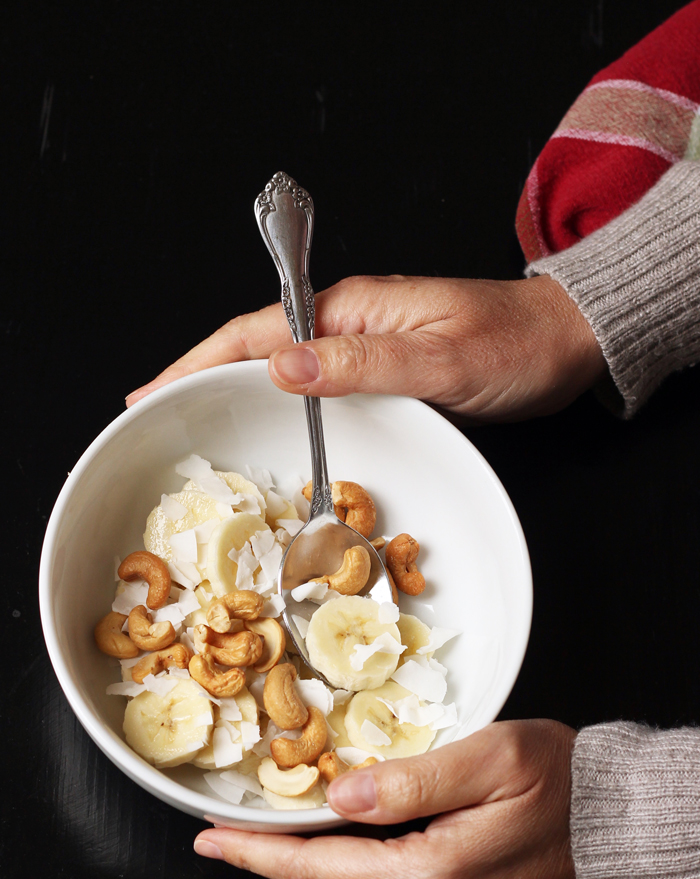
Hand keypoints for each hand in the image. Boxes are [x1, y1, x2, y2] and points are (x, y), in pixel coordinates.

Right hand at [126, 275, 603, 421]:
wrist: (565, 344)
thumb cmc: (513, 347)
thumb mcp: (440, 358)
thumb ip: (363, 362)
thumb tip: (281, 366)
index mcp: (353, 310)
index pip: (256, 332)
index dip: (197, 361)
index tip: (151, 389)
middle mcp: (350, 326)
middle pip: (256, 348)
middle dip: (198, 376)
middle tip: (149, 412)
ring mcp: (364, 350)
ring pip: (282, 370)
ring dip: (232, 392)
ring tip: (188, 423)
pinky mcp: (382, 375)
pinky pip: (316, 392)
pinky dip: (279, 408)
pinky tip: (266, 429)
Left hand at [193, 719, 582, 878]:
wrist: (616, 824)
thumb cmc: (561, 779)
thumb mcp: (490, 756)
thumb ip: (409, 778)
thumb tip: (338, 792)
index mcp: (438, 877)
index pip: (322, 869)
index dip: (262, 854)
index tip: (213, 841)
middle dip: (274, 862)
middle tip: (230, 833)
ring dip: (307, 873)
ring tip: (271, 839)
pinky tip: (333, 854)